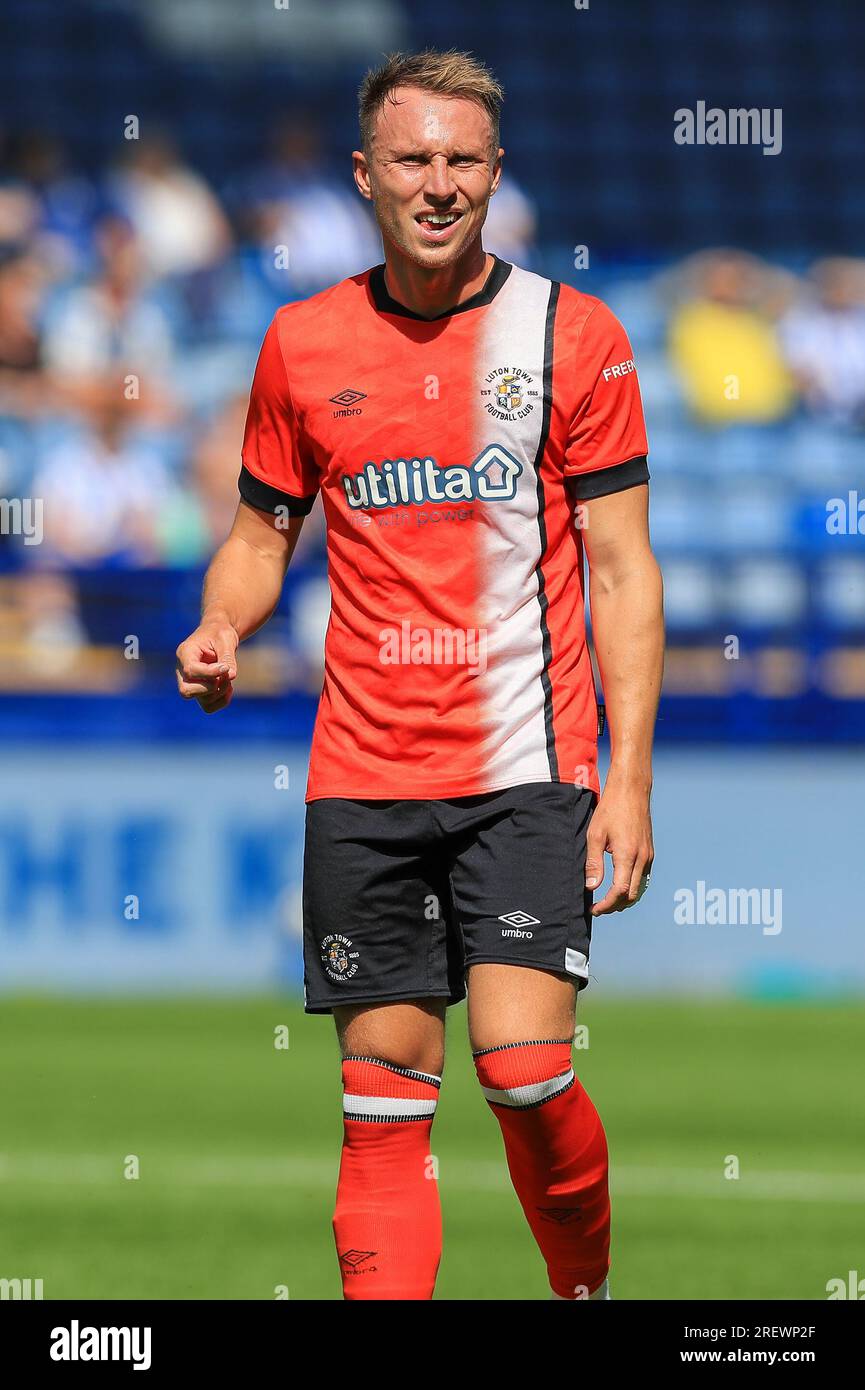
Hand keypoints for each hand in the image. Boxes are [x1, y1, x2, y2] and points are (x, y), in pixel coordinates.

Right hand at [175, 614, 238, 713]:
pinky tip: (228, 687)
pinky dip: (221, 700)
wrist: (219, 636)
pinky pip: (208, 706)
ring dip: (219, 693)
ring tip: (229, 679)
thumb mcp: (225, 639)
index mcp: (184, 653)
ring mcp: (190, 683)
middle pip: (186, 691)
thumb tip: (230, 675)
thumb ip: (227, 657)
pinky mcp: (199, 691)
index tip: (225, 667)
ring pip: (200, 701)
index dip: (210, 673)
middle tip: (224, 675)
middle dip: (210, 687)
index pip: (190, 671)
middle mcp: (182, 670)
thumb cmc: (220, 634)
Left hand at [585, 773, 653, 914]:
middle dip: (615, 906)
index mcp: (627, 855)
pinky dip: (632, 887)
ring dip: (624, 898)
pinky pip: (643, 878)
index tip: (594, 909)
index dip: (607, 905)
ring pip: (640, 888)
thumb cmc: (611, 809)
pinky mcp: (650, 852)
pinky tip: (619, 885)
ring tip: (606, 900)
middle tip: (598, 908)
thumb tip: (592, 887)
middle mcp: (642, 858)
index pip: (620, 892)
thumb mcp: (595, 835)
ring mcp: (648, 856)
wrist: (632, 790)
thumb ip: (594, 863)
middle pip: (632, 895)